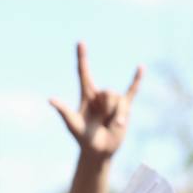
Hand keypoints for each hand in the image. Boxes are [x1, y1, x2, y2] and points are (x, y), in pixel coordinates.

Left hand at [48, 41, 142, 159]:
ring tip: (113, 125)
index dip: (82, 57)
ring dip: (117, 115)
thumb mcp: (72, 124)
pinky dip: (136, 80)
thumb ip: (64, 111)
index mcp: (85, 94)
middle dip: (107, 108)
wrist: (99, 151)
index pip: (83, 72)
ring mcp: (112, 101)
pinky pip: (132, 91)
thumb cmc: (83, 138)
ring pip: (118, 99)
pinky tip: (141, 67)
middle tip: (101, 121)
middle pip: (107, 92)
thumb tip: (51, 100)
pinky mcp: (124, 108)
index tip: (81, 42)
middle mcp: (99, 95)